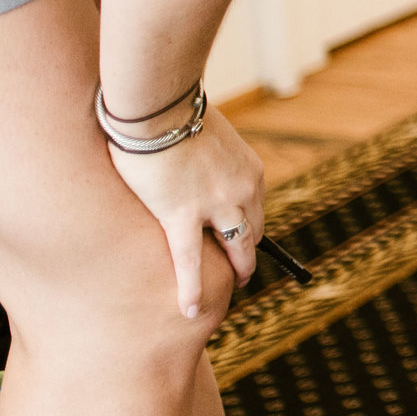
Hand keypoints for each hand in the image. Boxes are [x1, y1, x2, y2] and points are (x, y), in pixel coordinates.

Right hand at [109, 107, 265, 318]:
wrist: (160, 106)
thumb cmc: (176, 110)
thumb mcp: (209, 132)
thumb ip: (210, 153)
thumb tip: (197, 156)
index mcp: (250, 172)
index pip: (255, 208)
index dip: (248, 225)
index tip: (241, 235)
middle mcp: (242, 191)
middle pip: (252, 232)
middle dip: (249, 254)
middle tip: (243, 271)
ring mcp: (216, 206)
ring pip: (232, 248)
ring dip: (234, 271)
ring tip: (231, 289)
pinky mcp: (182, 215)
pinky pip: (190, 261)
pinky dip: (191, 288)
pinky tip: (190, 309)